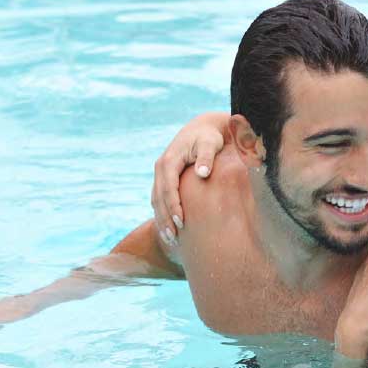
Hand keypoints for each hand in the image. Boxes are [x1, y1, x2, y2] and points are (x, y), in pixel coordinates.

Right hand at [152, 112, 227, 245]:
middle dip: (165, 219)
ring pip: (156, 200)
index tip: (181, 222)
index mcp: (169, 161)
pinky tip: (170, 228)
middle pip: (159, 198)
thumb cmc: (210, 137)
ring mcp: (161, 174)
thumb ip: (206, 157)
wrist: (204, 129)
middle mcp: (161, 168)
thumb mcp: (210, 143)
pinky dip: (163, 214)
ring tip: (171, 239)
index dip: (173, 206)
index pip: (168, 188)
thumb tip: (202, 173)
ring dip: (161, 220)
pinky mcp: (165, 179)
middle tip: (174, 238)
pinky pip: (160, 199)